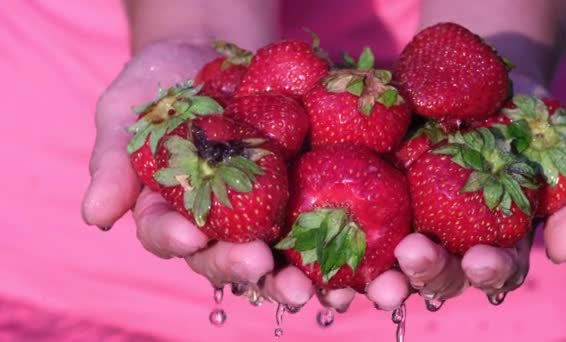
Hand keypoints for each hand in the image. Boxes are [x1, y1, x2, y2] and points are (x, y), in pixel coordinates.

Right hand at [81, 40, 313, 306]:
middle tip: (261, 268)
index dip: (177, 238)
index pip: (167, 233)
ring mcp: (262, 209)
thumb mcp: (126, 112)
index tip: (192, 235)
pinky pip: (318, 221)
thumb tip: (95, 217)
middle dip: (243, 267)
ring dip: (293, 275)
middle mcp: (218, 221)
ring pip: (276, 254)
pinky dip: (334, 244)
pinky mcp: (301, 191)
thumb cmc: (160, 87)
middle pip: (226, 256)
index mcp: (170, 210)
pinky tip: (351, 262)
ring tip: (313, 288)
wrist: (213, 56)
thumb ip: (114, 161)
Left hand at [274, 78, 565, 312]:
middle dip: (419, 275)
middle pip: (428, 274)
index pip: (486, 268)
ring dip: (369, 276)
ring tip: (360, 274)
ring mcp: (398, 221)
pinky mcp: (362, 197)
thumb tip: (561, 251)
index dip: (483, 270)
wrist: (478, 82)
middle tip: (408, 262)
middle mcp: (440, 240)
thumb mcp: (561, 154)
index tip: (479, 259)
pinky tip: (314, 247)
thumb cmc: (524, 122)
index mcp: (485, 241)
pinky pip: (340, 225)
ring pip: (382, 262)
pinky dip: (327, 242)